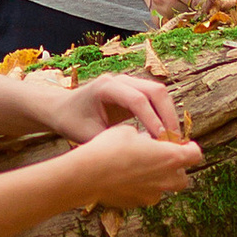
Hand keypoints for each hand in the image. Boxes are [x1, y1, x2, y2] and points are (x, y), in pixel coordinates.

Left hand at [30, 69, 184, 144]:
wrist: (62, 108)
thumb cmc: (71, 121)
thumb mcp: (87, 136)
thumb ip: (110, 143)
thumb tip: (137, 156)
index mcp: (106, 87)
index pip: (137, 100)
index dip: (151, 119)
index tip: (160, 141)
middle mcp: (120, 80)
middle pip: (155, 90)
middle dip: (167, 115)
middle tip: (174, 142)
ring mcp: (129, 82)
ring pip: (159, 92)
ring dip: (168, 114)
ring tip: (173, 140)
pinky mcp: (134, 90)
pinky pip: (155, 98)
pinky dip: (163, 114)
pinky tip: (165, 134)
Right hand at [63, 120, 207, 210]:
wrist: (88, 175)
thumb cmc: (110, 148)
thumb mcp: (129, 132)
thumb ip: (145, 138)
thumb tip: (146, 142)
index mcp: (170, 157)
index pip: (195, 155)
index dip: (191, 148)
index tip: (183, 144)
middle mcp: (165, 179)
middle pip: (182, 178)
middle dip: (175, 169)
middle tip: (161, 158)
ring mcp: (151, 195)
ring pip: (162, 188)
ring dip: (156, 179)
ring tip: (139, 168)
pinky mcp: (136, 204)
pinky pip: (144, 195)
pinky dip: (140, 187)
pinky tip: (124, 177)